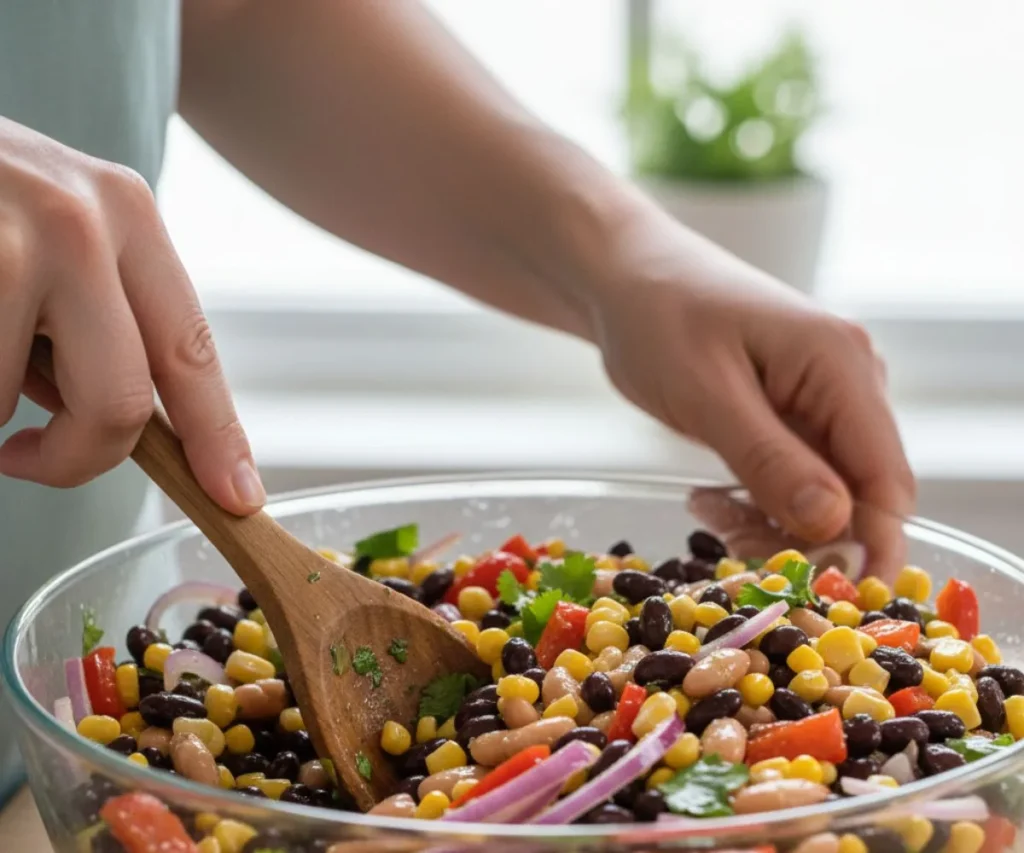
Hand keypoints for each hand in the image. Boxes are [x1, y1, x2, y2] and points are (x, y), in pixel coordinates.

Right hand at [0, 118, 263, 513]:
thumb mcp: (54, 233)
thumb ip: (101, 317)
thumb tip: (123, 425)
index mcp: (129, 216)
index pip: (191, 351)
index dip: (216, 436)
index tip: (237, 496)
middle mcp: (84, 221)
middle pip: (121, 402)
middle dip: (76, 457)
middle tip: (27, 458)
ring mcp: (14, 237)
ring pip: (14, 402)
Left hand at [584, 205, 913, 579]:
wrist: (625, 279)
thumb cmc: (659, 318)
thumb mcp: (707, 394)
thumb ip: (770, 459)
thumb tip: (836, 524)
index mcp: (841, 365)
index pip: (887, 478)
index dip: (869, 545)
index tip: (826, 598)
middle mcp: (849, 383)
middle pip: (860, 494)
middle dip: (805, 538)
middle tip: (733, 547)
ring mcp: (823, 400)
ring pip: (825, 496)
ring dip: (773, 523)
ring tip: (708, 510)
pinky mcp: (794, 415)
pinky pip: (796, 481)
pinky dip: (759, 503)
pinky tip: (711, 499)